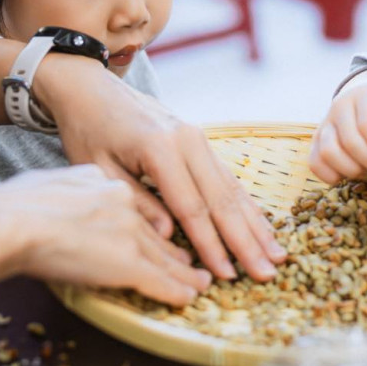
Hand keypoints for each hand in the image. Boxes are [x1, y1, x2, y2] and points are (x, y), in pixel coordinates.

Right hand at [0, 164, 211, 305]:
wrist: (11, 222)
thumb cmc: (14, 205)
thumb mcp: (52, 181)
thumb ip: (71, 188)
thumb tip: (67, 194)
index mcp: (107, 184)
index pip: (139, 209)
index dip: (153, 227)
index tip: (163, 235)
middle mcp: (126, 205)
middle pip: (159, 234)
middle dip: (178, 252)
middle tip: (193, 264)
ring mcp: (130, 235)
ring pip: (166, 259)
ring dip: (186, 275)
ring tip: (200, 283)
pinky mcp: (128, 263)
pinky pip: (160, 281)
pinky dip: (177, 291)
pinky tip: (188, 298)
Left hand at [33, 56, 284, 281]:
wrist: (92, 89)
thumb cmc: (89, 131)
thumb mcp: (99, 170)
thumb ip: (135, 202)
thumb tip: (168, 235)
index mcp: (160, 148)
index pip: (192, 208)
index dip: (211, 245)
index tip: (227, 276)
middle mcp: (188, 141)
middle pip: (223, 200)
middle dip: (246, 242)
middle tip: (267, 274)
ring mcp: (199, 139)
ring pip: (233, 189)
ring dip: (256, 226)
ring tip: (277, 256)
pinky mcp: (202, 141)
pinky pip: (229, 178)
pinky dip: (247, 206)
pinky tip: (262, 227)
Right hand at [310, 69, 366, 184]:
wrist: (365, 99)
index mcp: (366, 96)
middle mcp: (340, 106)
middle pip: (351, 143)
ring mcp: (324, 123)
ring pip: (329, 153)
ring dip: (352, 170)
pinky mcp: (314, 140)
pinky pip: (315, 163)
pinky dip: (331, 176)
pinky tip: (349, 174)